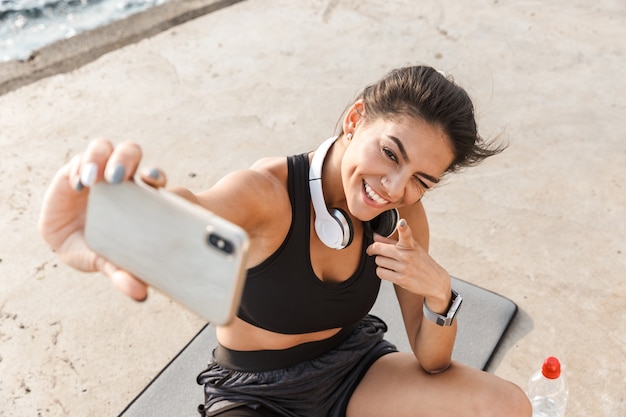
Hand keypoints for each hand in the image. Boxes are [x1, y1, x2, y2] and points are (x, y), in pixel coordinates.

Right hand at [38, 139, 165, 300]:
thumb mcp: (109, 261)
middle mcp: (120, 179)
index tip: (151, 182)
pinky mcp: (74, 171)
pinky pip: (80, 160)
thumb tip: (140, 294)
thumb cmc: (99, 249)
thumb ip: (123, 274)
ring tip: (93, 181)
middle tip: (117, 178)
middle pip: (130, 152)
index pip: (153, 176)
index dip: (155, 174)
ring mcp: (96, 172)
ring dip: (100, 158)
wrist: (69, 243)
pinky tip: (79, 184)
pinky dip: (80, 167)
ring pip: (104, 148)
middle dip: (126, 159)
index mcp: (138, 195)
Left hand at [366, 219, 451, 311]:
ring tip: (389, 263)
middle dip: (374, 250)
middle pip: (379, 249)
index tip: (402, 223)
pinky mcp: (401, 279)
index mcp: (411, 245)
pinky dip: (381, 271)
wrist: (435, 282)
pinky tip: (389, 271)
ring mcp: (404, 268)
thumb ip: (391, 242)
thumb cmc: (422, 262)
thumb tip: (375, 237)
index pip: (407, 234)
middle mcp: (407, 255)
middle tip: (374, 251)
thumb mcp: (411, 248)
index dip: (403, 228)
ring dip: (380, 262)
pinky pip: (380, 272)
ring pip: (378, 261)